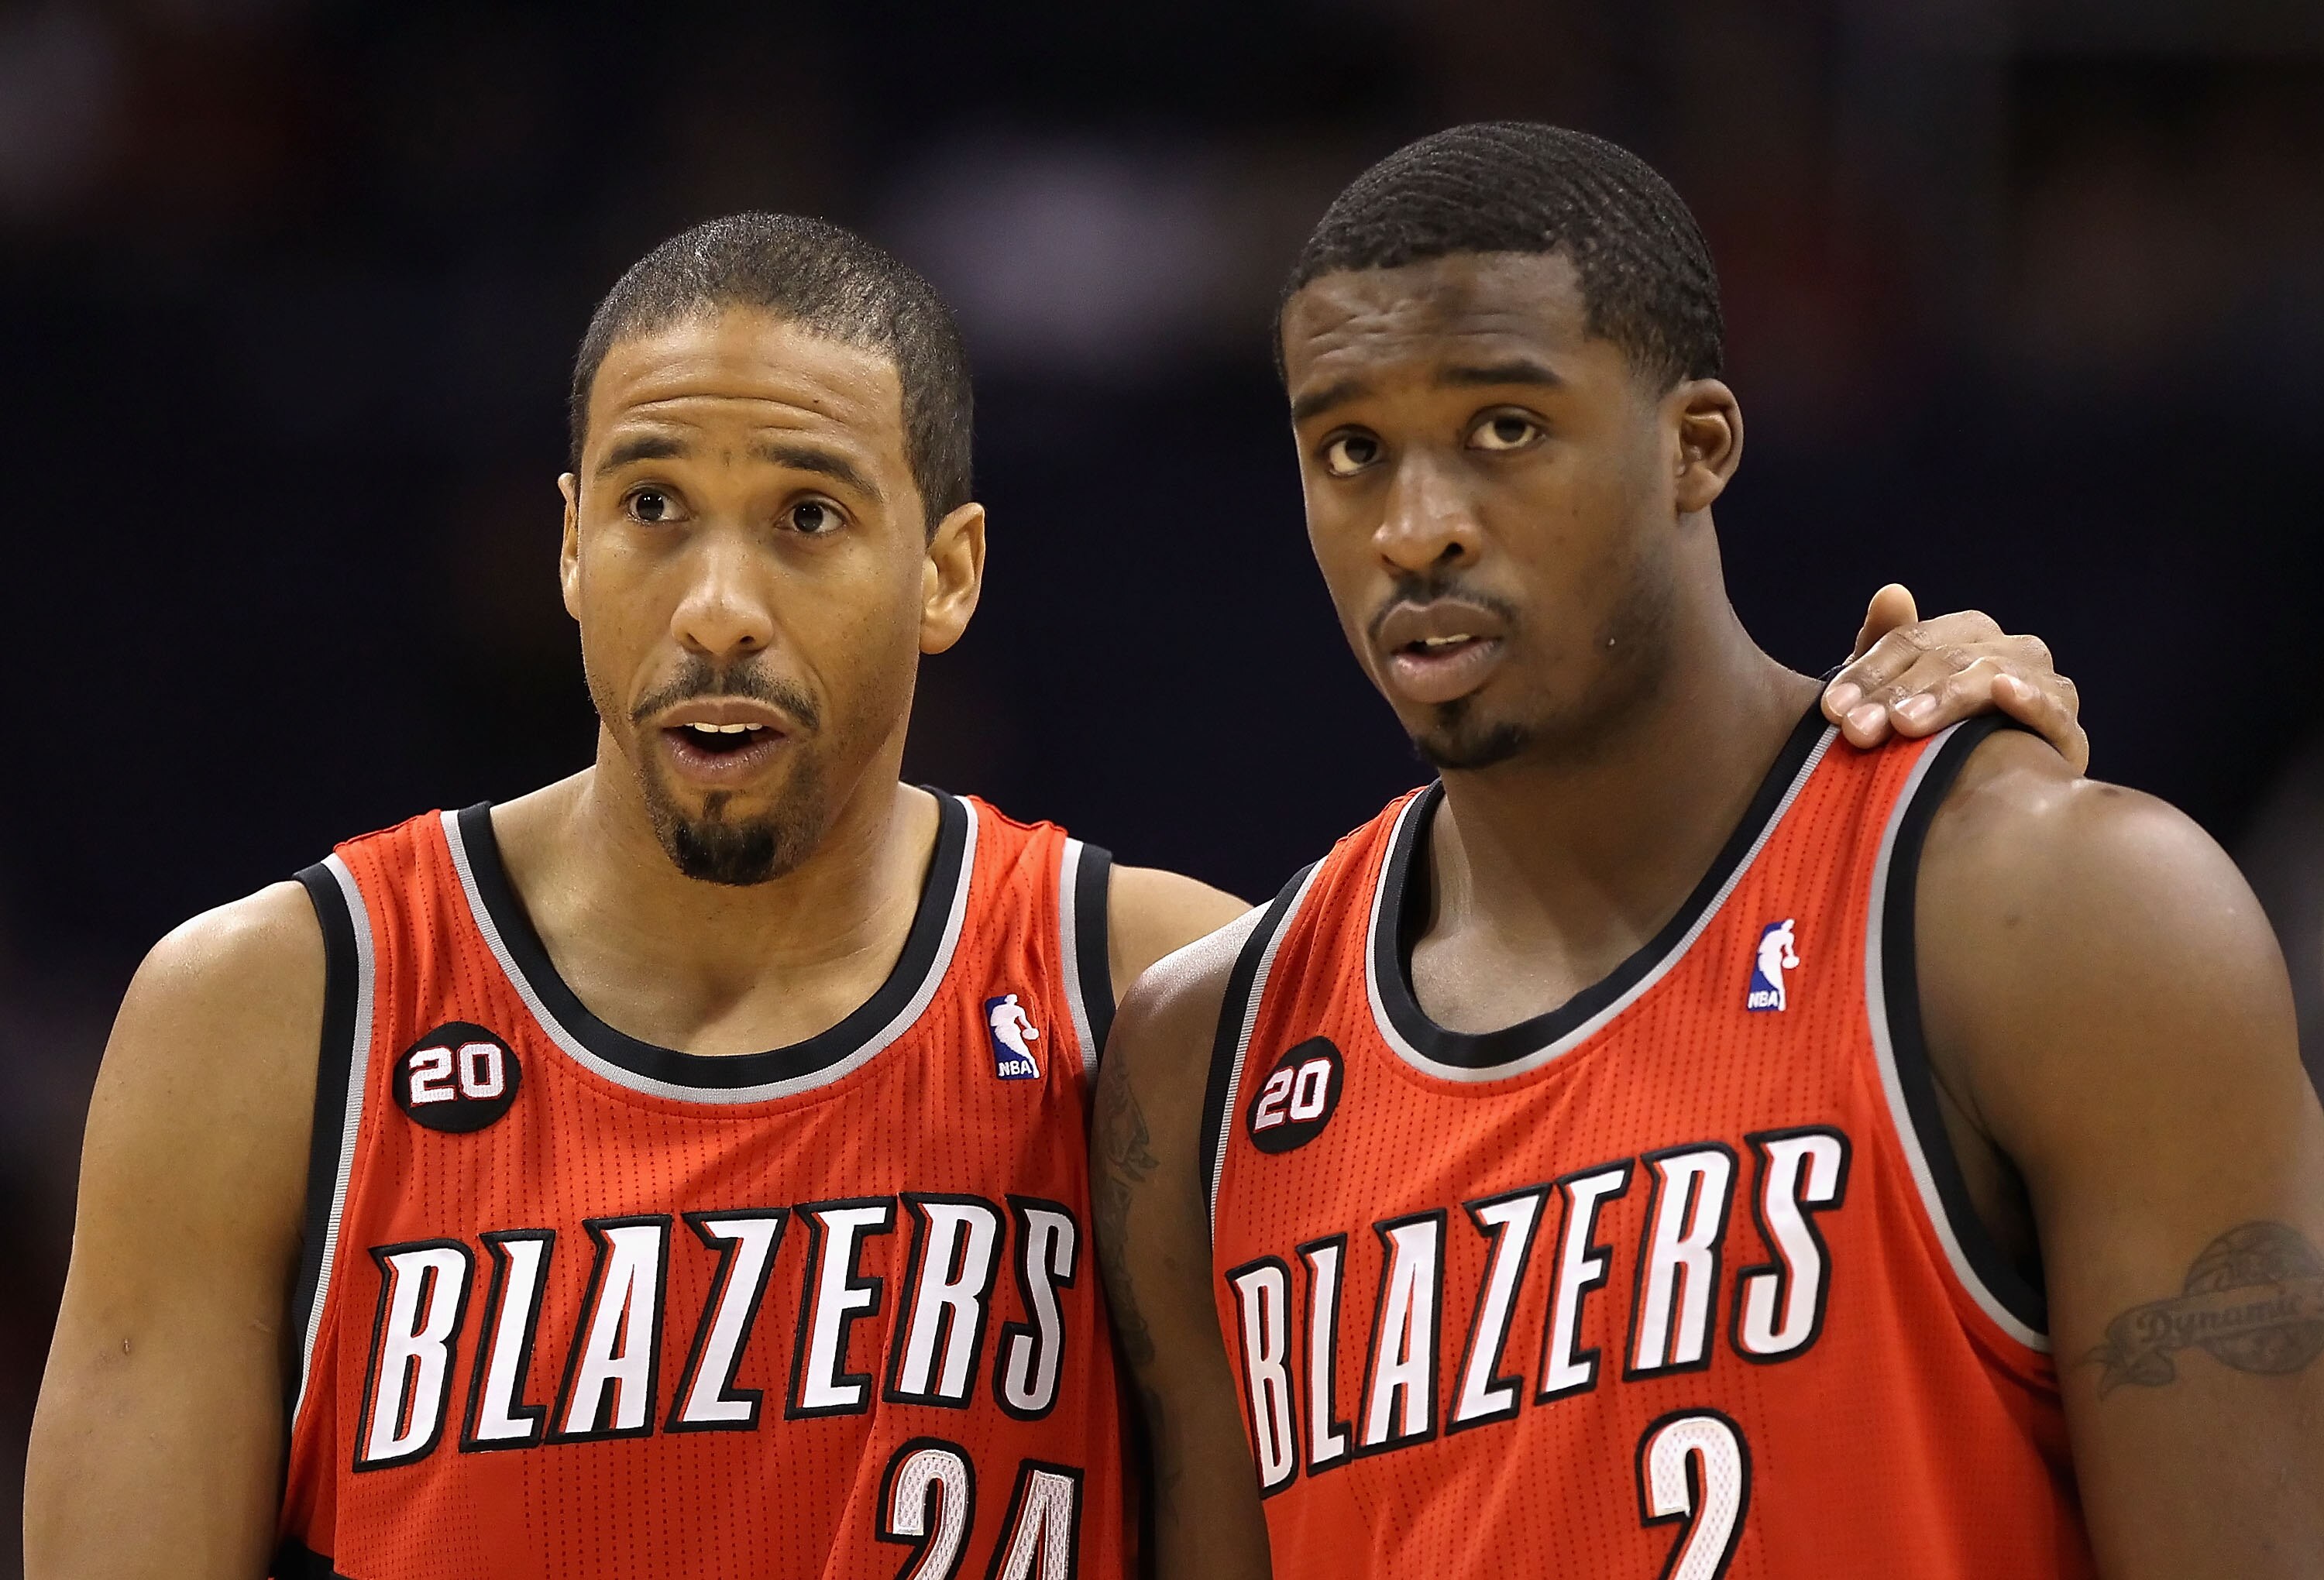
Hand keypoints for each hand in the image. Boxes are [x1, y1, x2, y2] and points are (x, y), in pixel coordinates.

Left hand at [1823, 584, 2086, 772]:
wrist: (1995, 795)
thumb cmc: (1932, 737)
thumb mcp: (1896, 694)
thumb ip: (1886, 646)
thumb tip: (1892, 592)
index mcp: (1966, 634)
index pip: (1911, 641)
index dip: (1868, 672)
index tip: (1830, 709)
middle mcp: (2009, 650)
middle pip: (1946, 659)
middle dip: (1895, 693)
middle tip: (1856, 730)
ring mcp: (2044, 685)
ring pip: (1991, 677)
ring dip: (1947, 697)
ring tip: (1906, 723)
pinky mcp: (2068, 731)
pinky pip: (2052, 710)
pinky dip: (2029, 699)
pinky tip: (2003, 691)